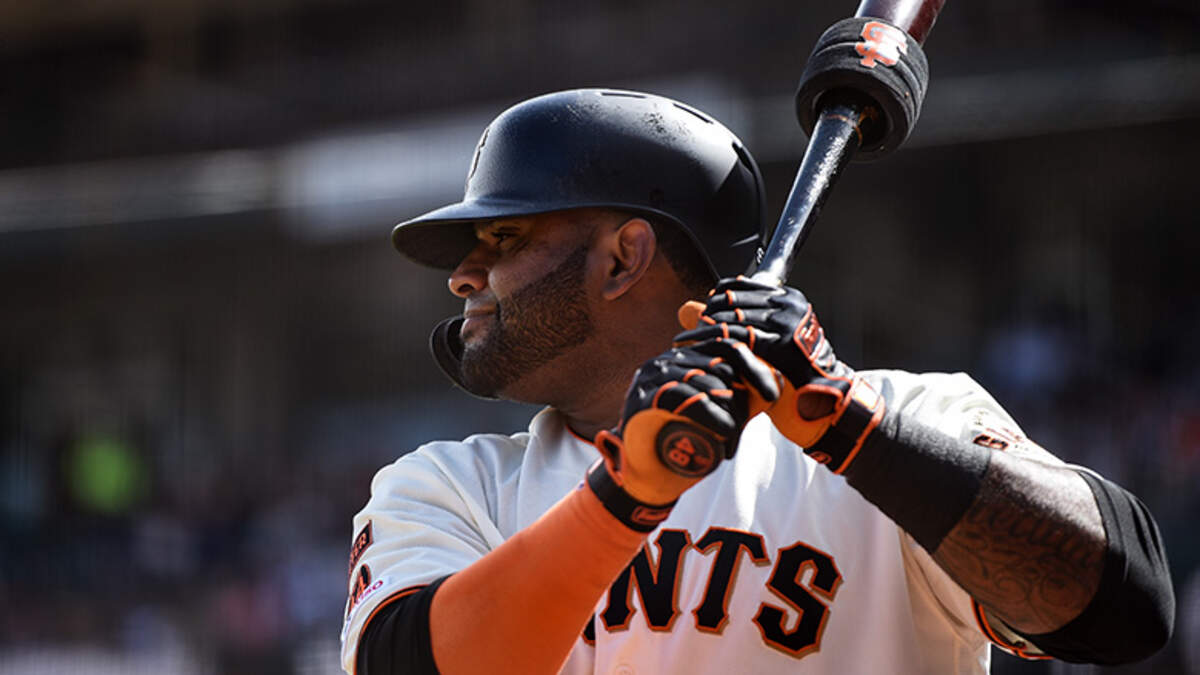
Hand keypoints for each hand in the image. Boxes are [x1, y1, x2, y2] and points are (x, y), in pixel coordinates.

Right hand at [594, 343, 777, 503]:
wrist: (647, 477)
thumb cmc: (685, 444)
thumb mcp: (719, 416)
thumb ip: (742, 397)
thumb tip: (777, 382)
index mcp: (686, 358)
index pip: (726, 348)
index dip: (753, 368)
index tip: (773, 396)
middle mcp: (668, 360)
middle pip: (721, 367)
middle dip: (739, 401)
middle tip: (738, 431)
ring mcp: (653, 377)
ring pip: (708, 383)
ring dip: (727, 415)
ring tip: (729, 441)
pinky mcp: (644, 398)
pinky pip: (686, 397)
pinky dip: (711, 415)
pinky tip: (725, 431)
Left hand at [675, 277, 885, 473]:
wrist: (825, 401)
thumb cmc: (794, 375)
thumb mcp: (764, 342)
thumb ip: (729, 322)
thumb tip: (686, 307)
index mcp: (788, 299)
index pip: (737, 285)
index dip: (714, 299)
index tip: (703, 315)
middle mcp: (788, 306)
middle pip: (730, 300)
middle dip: (707, 316)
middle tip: (689, 333)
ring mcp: (785, 323)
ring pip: (730, 318)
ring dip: (705, 331)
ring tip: (687, 343)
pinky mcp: (779, 345)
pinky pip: (737, 339)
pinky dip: (716, 345)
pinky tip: (702, 354)